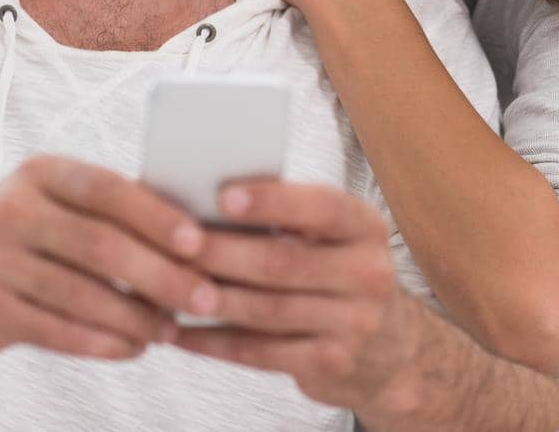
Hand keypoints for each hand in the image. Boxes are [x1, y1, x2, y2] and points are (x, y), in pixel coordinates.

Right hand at [0, 156, 217, 359]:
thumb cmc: (25, 231)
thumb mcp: (55, 200)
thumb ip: (112, 208)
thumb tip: (200, 229)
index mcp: (42, 173)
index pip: (107, 189)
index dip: (157, 216)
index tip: (200, 243)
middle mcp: (12, 211)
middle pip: (101, 245)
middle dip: (161, 275)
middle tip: (205, 297)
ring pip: (81, 293)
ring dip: (135, 317)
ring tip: (170, 329)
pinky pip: (55, 330)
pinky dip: (101, 342)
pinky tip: (132, 348)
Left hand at [173, 180, 419, 415]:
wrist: (391, 350)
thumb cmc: (342, 276)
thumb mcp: (338, 240)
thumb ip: (293, 220)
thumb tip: (211, 198)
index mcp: (366, 229)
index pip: (322, 208)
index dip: (273, 201)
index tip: (224, 196)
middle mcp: (368, 274)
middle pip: (283, 261)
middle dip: (222, 252)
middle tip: (174, 245)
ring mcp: (353, 323)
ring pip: (267, 309)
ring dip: (212, 298)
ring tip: (167, 288)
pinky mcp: (331, 362)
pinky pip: (261, 352)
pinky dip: (215, 342)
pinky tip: (182, 333)